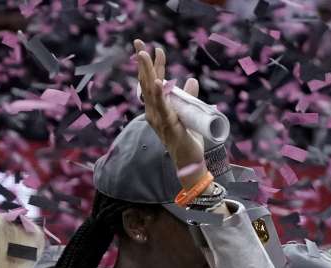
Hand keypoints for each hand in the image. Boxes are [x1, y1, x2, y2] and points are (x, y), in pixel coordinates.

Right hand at [133, 38, 206, 188]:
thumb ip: (189, 97)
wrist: (190, 163)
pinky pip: (163, 109)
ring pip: (151, 92)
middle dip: (143, 62)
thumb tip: (191, 79)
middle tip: (139, 42)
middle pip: (146, 83)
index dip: (153, 65)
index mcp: (157, 108)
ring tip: (145, 55)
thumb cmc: (188, 140)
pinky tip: (158, 82)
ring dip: (148, 72)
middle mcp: (153, 112)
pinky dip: (160, 95)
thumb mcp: (189, 113)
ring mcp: (159, 120)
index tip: (154, 47)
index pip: (152, 82)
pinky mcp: (169, 127)